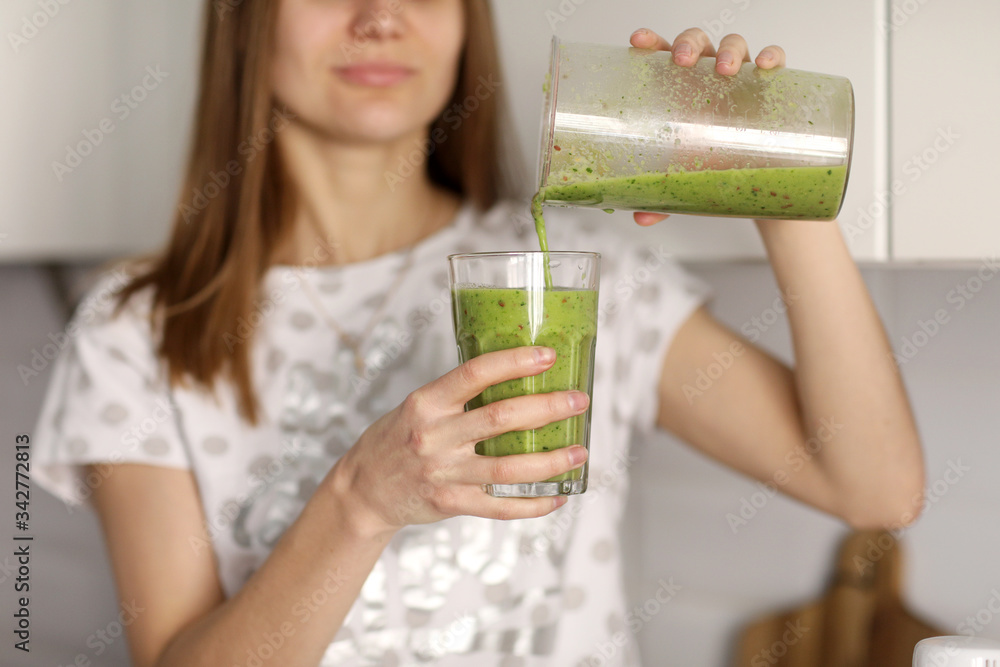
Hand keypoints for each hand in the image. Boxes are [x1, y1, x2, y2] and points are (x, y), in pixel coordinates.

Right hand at [326, 346, 588, 537]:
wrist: (363, 490)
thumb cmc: (397, 440)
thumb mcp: (418, 407)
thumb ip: (458, 396)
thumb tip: (515, 374)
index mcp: (426, 403)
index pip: (474, 373)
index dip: (514, 362)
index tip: (548, 356)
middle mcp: (434, 436)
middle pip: (500, 418)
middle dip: (547, 408)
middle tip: (578, 401)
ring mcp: (443, 473)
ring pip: (508, 466)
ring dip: (551, 460)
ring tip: (579, 451)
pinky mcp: (451, 503)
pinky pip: (501, 506)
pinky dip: (533, 503)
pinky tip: (557, 495)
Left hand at [627, 28, 786, 226]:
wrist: (762, 180)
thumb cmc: (718, 164)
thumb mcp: (690, 179)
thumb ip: (665, 194)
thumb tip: (642, 217)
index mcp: (683, 88)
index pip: (664, 55)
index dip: (652, 43)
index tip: (638, 42)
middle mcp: (710, 76)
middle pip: (698, 43)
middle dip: (689, 44)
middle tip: (682, 61)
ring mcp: (743, 78)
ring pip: (736, 45)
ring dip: (729, 50)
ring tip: (724, 69)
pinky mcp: (774, 86)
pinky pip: (778, 59)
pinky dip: (772, 56)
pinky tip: (765, 67)